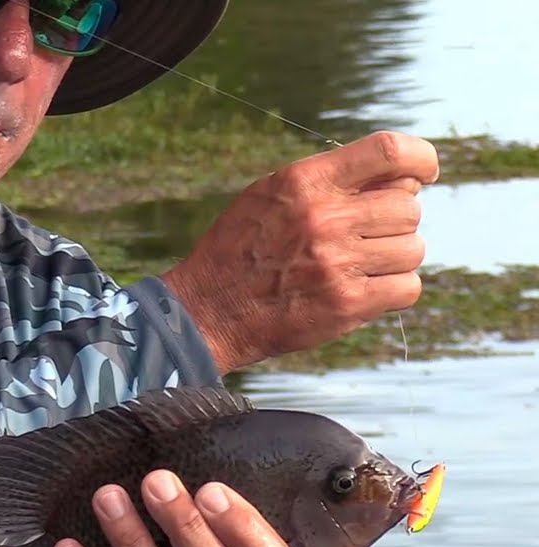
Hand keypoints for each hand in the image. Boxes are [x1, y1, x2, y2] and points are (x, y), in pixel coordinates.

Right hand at [161, 130, 439, 373]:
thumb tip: (404, 177)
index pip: (389, 151)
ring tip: (358, 266)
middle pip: (408, 207)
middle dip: (395, 222)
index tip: (422, 173)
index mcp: (304, 182)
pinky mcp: (346, 304)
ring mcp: (337, 263)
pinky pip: (408, 288)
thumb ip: (330, 181)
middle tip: (365, 237)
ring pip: (413, 249)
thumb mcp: (271, 196)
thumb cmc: (240, 250)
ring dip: (394, 258)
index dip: (420, 159)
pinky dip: (393, 291)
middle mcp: (324, 218)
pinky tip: (363, 290)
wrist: (207, 311)